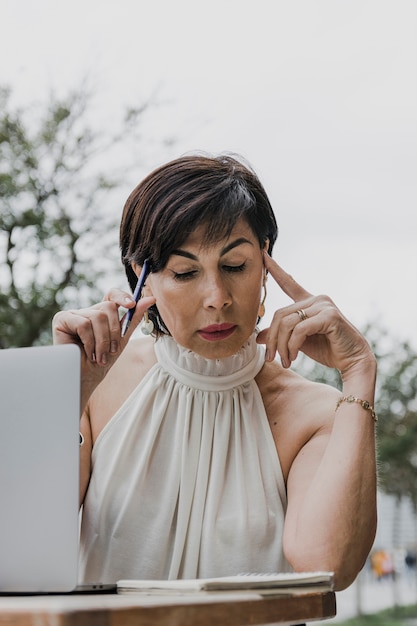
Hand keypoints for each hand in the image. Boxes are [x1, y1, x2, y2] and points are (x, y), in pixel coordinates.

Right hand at [53, 289, 155, 390]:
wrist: (84, 379)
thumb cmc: (101, 362)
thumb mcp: (122, 339)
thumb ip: (133, 319)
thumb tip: (150, 299)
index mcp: (100, 314)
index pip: (112, 295)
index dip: (122, 296)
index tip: (132, 304)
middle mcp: (87, 311)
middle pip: (107, 307)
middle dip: (114, 332)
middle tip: (112, 350)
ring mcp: (73, 314)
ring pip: (97, 317)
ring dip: (102, 341)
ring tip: (99, 356)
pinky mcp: (62, 319)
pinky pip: (83, 324)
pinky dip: (89, 341)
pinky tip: (87, 352)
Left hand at [256, 252, 373, 375]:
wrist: (353, 360)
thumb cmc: (328, 349)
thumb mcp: (298, 342)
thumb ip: (281, 335)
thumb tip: (259, 336)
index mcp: (309, 302)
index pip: (289, 283)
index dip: (275, 270)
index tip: (263, 256)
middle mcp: (316, 299)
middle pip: (280, 315)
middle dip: (273, 339)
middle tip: (271, 357)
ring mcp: (323, 305)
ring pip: (287, 323)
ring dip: (282, 346)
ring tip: (286, 361)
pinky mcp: (329, 315)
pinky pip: (300, 330)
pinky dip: (292, 346)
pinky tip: (293, 357)